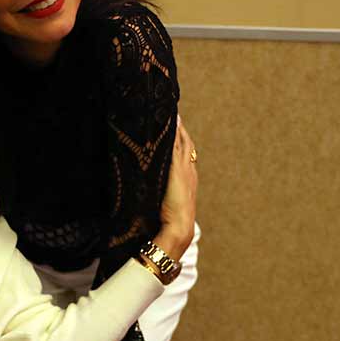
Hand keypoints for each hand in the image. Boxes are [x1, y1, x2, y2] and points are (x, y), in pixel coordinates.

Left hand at [152, 116, 197, 260]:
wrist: (178, 227)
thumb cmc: (170, 220)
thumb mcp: (167, 202)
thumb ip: (163, 192)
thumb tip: (150, 190)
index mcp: (188, 177)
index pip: (186, 153)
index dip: (182, 140)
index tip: (177, 127)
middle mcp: (189, 170)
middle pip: (186, 143)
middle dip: (181, 129)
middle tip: (175, 113)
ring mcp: (185, 169)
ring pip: (183, 142)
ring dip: (178, 127)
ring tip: (173, 113)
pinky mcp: (178, 169)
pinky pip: (177, 146)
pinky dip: (175, 133)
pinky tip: (171, 122)